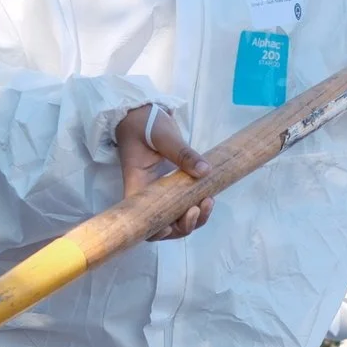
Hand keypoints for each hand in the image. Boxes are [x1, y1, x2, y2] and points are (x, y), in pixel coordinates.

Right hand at [117, 104, 211, 240]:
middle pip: (163, 225)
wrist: (142, 115)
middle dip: (183, 226)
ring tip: (208, 202)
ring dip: (194, 219)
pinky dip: (197, 207)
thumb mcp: (163, 135)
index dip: (155, 230)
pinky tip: (208, 197)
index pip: (141, 218)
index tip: (171, 225)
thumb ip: (182, 153)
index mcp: (137, 185)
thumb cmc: (145, 124)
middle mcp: (147, 195)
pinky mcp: (172, 188)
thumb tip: (205, 171)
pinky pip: (183, 205)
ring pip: (176, 219)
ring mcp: (160, 193)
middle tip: (197, 208)